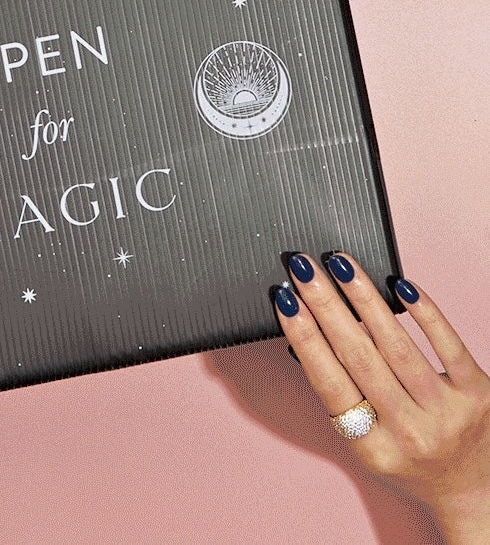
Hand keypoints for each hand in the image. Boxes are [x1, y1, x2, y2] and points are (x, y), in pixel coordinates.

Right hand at [273, 252, 489, 544]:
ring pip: (397, 345)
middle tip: (304, 269)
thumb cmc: (409, 460)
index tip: (286, 300)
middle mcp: (409, 432)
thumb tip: (308, 333)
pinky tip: (400, 286)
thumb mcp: (367, 444)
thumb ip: (340, 396)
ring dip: (364, 298)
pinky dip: (424, 313)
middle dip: (325, 304)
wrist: (473, 492)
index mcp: (372, 447)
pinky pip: (449, 345)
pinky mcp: (479, 394)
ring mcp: (447, 412)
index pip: (329, 382)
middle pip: (358, 356)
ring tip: (341, 265)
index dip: (305, 337)